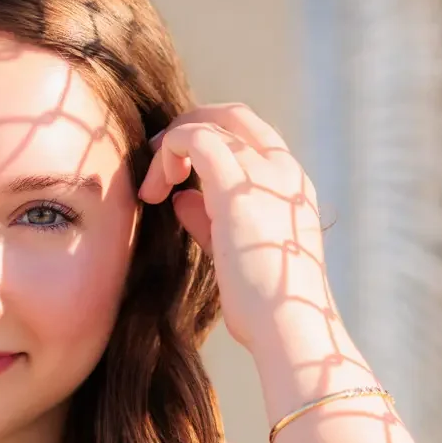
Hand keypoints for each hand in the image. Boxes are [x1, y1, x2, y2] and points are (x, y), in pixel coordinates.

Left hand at [137, 102, 333, 349]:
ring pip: (209, 124)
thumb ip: (209, 219)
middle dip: (188, 127)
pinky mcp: (238, 186)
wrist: (288, 327)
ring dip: (170, 147)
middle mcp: (284, 170)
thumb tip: (182, 198)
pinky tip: (154, 191)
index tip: (176, 173)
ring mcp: (265, 174)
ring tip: (150, 189)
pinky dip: (167, 153)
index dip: (209, 139)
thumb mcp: (233, 254)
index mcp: (291, 185)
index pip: (249, 135)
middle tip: (156, 160)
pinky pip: (195, 138)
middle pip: (231, 116)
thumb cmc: (264, 307)